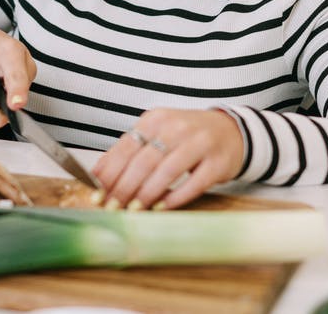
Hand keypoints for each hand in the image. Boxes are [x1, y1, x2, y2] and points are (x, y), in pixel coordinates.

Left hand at [92, 108, 244, 209]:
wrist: (231, 131)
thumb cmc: (187, 136)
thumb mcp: (157, 134)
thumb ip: (130, 150)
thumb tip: (98, 173)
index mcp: (157, 119)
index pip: (127, 147)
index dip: (110, 172)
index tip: (97, 192)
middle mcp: (177, 127)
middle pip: (145, 160)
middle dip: (125, 187)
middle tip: (111, 206)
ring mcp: (200, 143)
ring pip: (168, 171)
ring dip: (147, 193)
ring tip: (133, 210)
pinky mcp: (217, 162)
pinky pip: (194, 183)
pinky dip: (175, 197)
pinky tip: (161, 208)